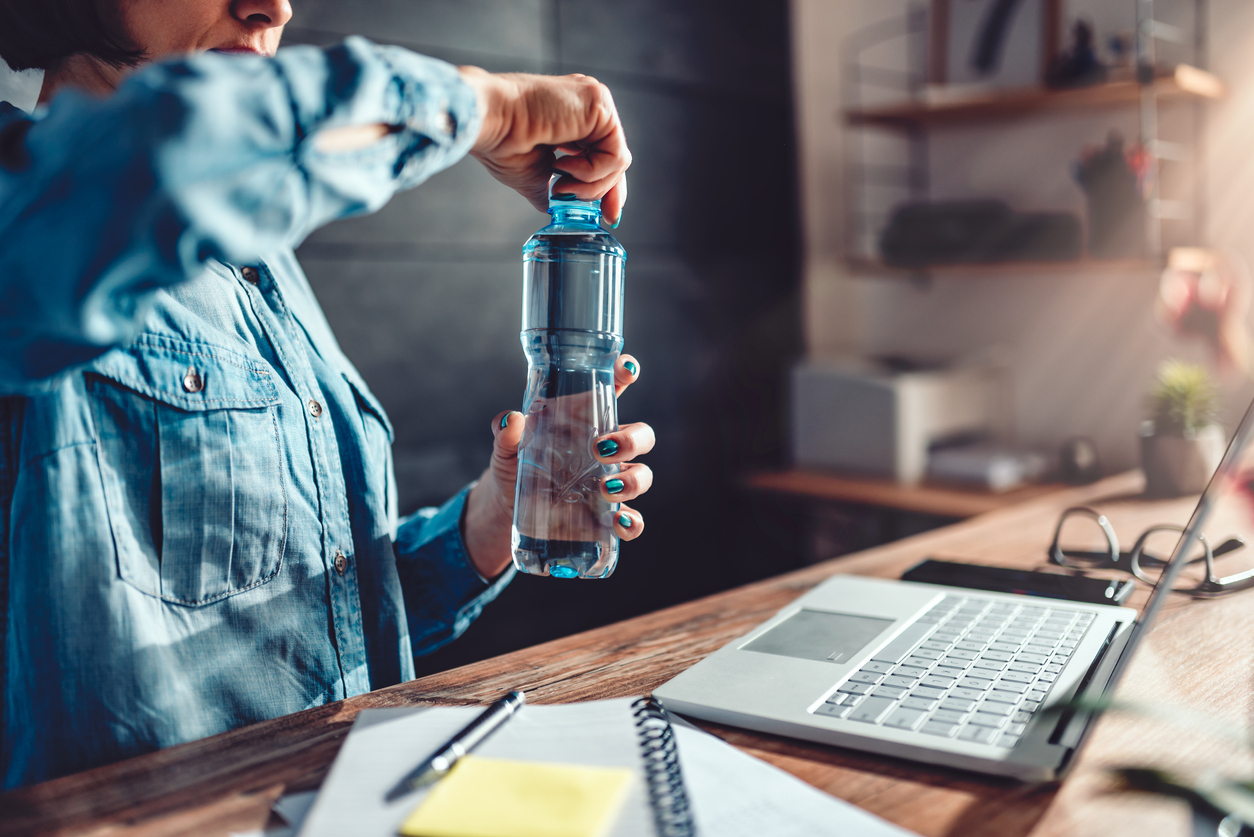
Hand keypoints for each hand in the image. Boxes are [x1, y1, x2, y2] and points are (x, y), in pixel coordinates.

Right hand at [458, 67, 630, 225]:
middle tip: (595, 213)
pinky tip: (562, 167)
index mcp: (573, 117)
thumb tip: (556, 208)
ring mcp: (595, 102)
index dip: (607, 188)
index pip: (603, 156)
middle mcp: (587, 107)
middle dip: (606, 192)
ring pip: (617, 161)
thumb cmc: (501, 142)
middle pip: (614, 159)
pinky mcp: (599, 104)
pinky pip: (615, 155)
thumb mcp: (533, 175)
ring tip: (559, 184)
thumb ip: (552, 189)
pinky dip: (591, 173)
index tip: (609, 216)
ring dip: (590, 185)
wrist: (489, 121)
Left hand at [462, 355, 652, 578]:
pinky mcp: (606, 516)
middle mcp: (606, 450)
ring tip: (604, 488)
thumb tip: (510, 420)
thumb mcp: (505, 447)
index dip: (625, 375)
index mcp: (585, 421)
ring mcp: (610, 483)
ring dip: (632, 480)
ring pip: (642, 475)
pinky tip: (620, 523)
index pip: (613, 391)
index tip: (627, 367)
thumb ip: (505, 432)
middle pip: (641, 436)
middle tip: (600, 449)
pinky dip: (633, 523)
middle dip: (631, 440)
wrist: (508, 509)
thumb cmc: (514, 465)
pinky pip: (632, 520)